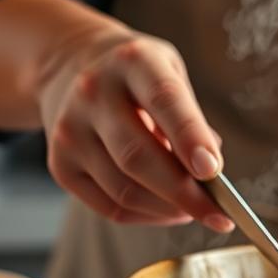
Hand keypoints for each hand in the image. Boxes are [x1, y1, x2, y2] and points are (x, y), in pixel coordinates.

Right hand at [38, 27, 233, 232]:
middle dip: (183, 193)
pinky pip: (110, 206)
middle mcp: (93, 93)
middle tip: (217, 214)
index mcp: (132, 61)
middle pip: (138, 156)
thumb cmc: (135, 76)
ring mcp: (70, 131)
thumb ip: (192, 119)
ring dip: (167, 209)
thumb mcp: (169, 73)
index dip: (189, 138)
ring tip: (194, 209)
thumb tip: (211, 175)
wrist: (69, 67)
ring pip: (125, 190)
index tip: (213, 172)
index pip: (164, 100)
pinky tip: (166, 209)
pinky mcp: (60, 165)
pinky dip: (146, 216)